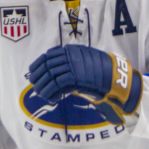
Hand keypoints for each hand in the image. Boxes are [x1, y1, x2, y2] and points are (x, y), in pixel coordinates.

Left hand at [28, 45, 142, 124]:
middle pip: (46, 65)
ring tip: (42, 95)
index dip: (37, 64)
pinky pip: (57, 84)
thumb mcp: (85, 61)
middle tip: (35, 86)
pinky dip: (51, 93)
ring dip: (43, 87)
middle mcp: (70, 56)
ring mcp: (73, 65)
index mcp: (71, 50)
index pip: (48, 55)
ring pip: (50, 76)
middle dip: (38, 77)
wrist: (115, 77)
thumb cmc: (101, 72)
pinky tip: (53, 98)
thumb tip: (55, 73)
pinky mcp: (75, 76)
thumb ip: (71, 63)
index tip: (32, 72)